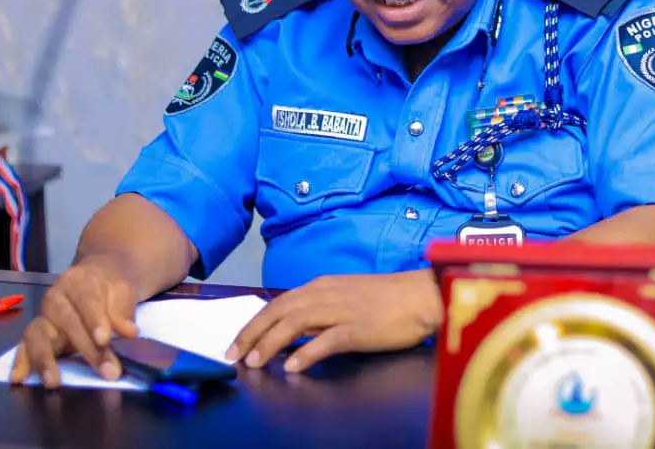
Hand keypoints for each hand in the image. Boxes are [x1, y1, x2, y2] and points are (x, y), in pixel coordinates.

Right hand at [9, 262, 138, 387]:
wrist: (93, 282)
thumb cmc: (107, 290)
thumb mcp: (121, 293)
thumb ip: (123, 313)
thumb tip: (129, 332)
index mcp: (78, 282)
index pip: (86, 300)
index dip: (95, 320)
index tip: (105, 340)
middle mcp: (55, 298)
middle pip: (67, 322)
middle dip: (86, 348)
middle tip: (107, 370)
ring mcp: (43, 317)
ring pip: (39, 335)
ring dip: (44, 359)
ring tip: (53, 381)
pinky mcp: (35, 333)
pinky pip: (24, 346)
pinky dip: (21, 362)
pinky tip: (19, 378)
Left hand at [226, 270, 441, 373]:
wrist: (421, 296)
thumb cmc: (386, 299)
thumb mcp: (345, 297)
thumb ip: (319, 311)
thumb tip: (292, 333)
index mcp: (321, 286)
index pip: (277, 303)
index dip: (253, 323)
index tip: (236, 343)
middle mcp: (325, 294)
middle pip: (278, 310)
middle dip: (251, 333)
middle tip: (233, 355)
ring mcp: (341, 310)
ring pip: (296, 322)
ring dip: (271, 343)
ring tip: (255, 363)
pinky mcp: (358, 328)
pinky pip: (327, 340)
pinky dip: (308, 352)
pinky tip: (294, 367)